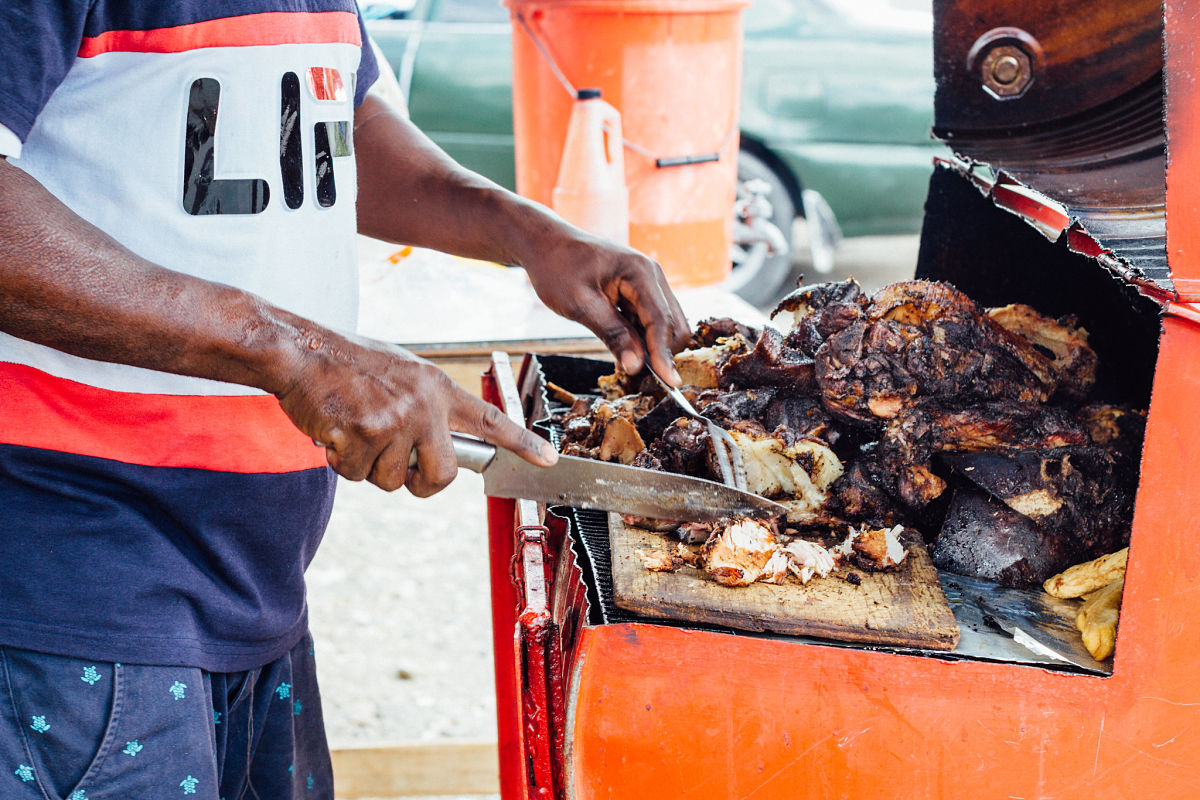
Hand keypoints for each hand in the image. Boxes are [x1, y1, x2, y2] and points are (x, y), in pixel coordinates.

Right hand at [275, 334, 555, 495]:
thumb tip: (436, 451)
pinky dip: (342, 461)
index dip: (521, 443)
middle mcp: (423, 406)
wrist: (302, 352)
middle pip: (441, 476)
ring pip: (392, 480)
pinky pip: (356, 474)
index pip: (489, 419)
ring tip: (355, 428)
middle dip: (422, 484)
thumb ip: (426, 407)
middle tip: (403, 471)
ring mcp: (393, 422)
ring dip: (370, 467)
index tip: (548, 460)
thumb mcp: (403, 374)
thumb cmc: (348, 364)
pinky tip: (335, 430)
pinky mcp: (361, 436)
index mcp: (437, 388)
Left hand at [522, 230, 690, 384]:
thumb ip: (612, 334)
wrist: (546, 244)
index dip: (665, 355)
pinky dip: (643, 338)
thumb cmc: (557, 267)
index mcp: (640, 272)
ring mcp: (649, 283)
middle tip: (640, 377)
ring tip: (626, 362)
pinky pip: (652, 320)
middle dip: (663, 352)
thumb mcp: (580, 305)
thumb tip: (636, 367)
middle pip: (674, 324)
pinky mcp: (641, 291)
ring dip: (653, 347)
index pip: (661, 320)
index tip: (669, 384)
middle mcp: (652, 275)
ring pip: (667, 324)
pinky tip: (623, 347)